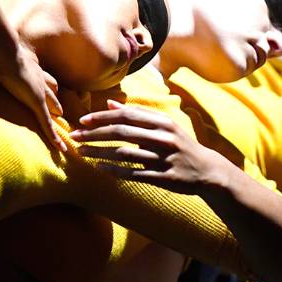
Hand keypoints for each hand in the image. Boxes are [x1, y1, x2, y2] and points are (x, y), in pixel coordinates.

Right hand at [0, 41, 66, 152]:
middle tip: (60, 110)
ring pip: (51, 107)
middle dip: (55, 101)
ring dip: (56, 117)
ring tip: (63, 128)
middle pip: (51, 91)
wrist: (1, 49)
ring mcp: (38, 90)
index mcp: (27, 64)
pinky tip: (60, 146)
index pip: (40, 76)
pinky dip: (53, 135)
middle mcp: (37, 77)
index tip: (50, 88)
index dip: (45, 84)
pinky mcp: (36, 102)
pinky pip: (47, 122)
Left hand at [71, 100, 227, 194]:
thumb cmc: (180, 144)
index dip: (102, 117)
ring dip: (100, 153)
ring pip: (125, 154)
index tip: (82, 120)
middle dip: (95, 134)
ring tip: (82, 153)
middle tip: (75, 136)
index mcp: (162, 122)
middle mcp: (163, 138)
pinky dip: (115, 171)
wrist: (207, 171)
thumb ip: (137, 114)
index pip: (126, 116)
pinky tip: (99, 168)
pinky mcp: (164, 177)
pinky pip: (134, 174)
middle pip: (122, 133)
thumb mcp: (164, 125)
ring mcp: (164, 158)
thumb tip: (109, 103)